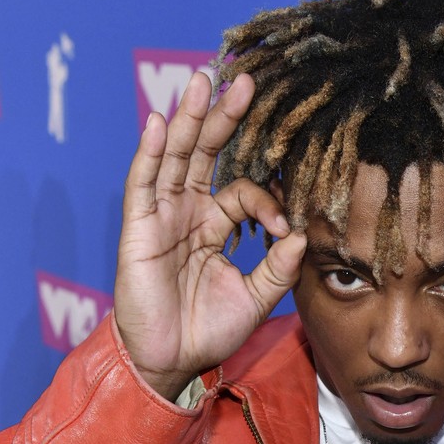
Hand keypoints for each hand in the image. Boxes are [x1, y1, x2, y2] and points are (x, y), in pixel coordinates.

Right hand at [114, 72, 305, 400]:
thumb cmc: (210, 330)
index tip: (286, 227)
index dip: (268, 199)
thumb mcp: (257, 297)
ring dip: (187, 119)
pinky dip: (150, 153)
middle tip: (245, 81)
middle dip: (223, 118)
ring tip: (201, 81)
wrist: (172, 362)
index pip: (244, 190)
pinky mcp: (139, 229)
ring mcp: (162, 216)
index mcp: (216, 224)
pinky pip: (143, 185)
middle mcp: (189, 212)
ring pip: (175, 158)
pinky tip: (158, 122)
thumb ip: (279, 267)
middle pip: (206, 154)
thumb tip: (304, 235)